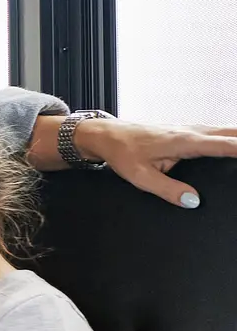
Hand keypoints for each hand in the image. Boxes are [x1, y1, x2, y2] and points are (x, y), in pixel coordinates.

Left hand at [77, 119, 236, 208]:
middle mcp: (193, 131)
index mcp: (184, 141)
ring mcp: (193, 129)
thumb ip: (167, 189)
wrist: (107, 135)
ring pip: (229, 131)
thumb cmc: (122, 154)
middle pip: (234, 134)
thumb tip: (194, 201)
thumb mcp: (139, 177)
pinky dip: (234, 138)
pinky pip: (220, 134)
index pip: (226, 145)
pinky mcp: (190, 132)